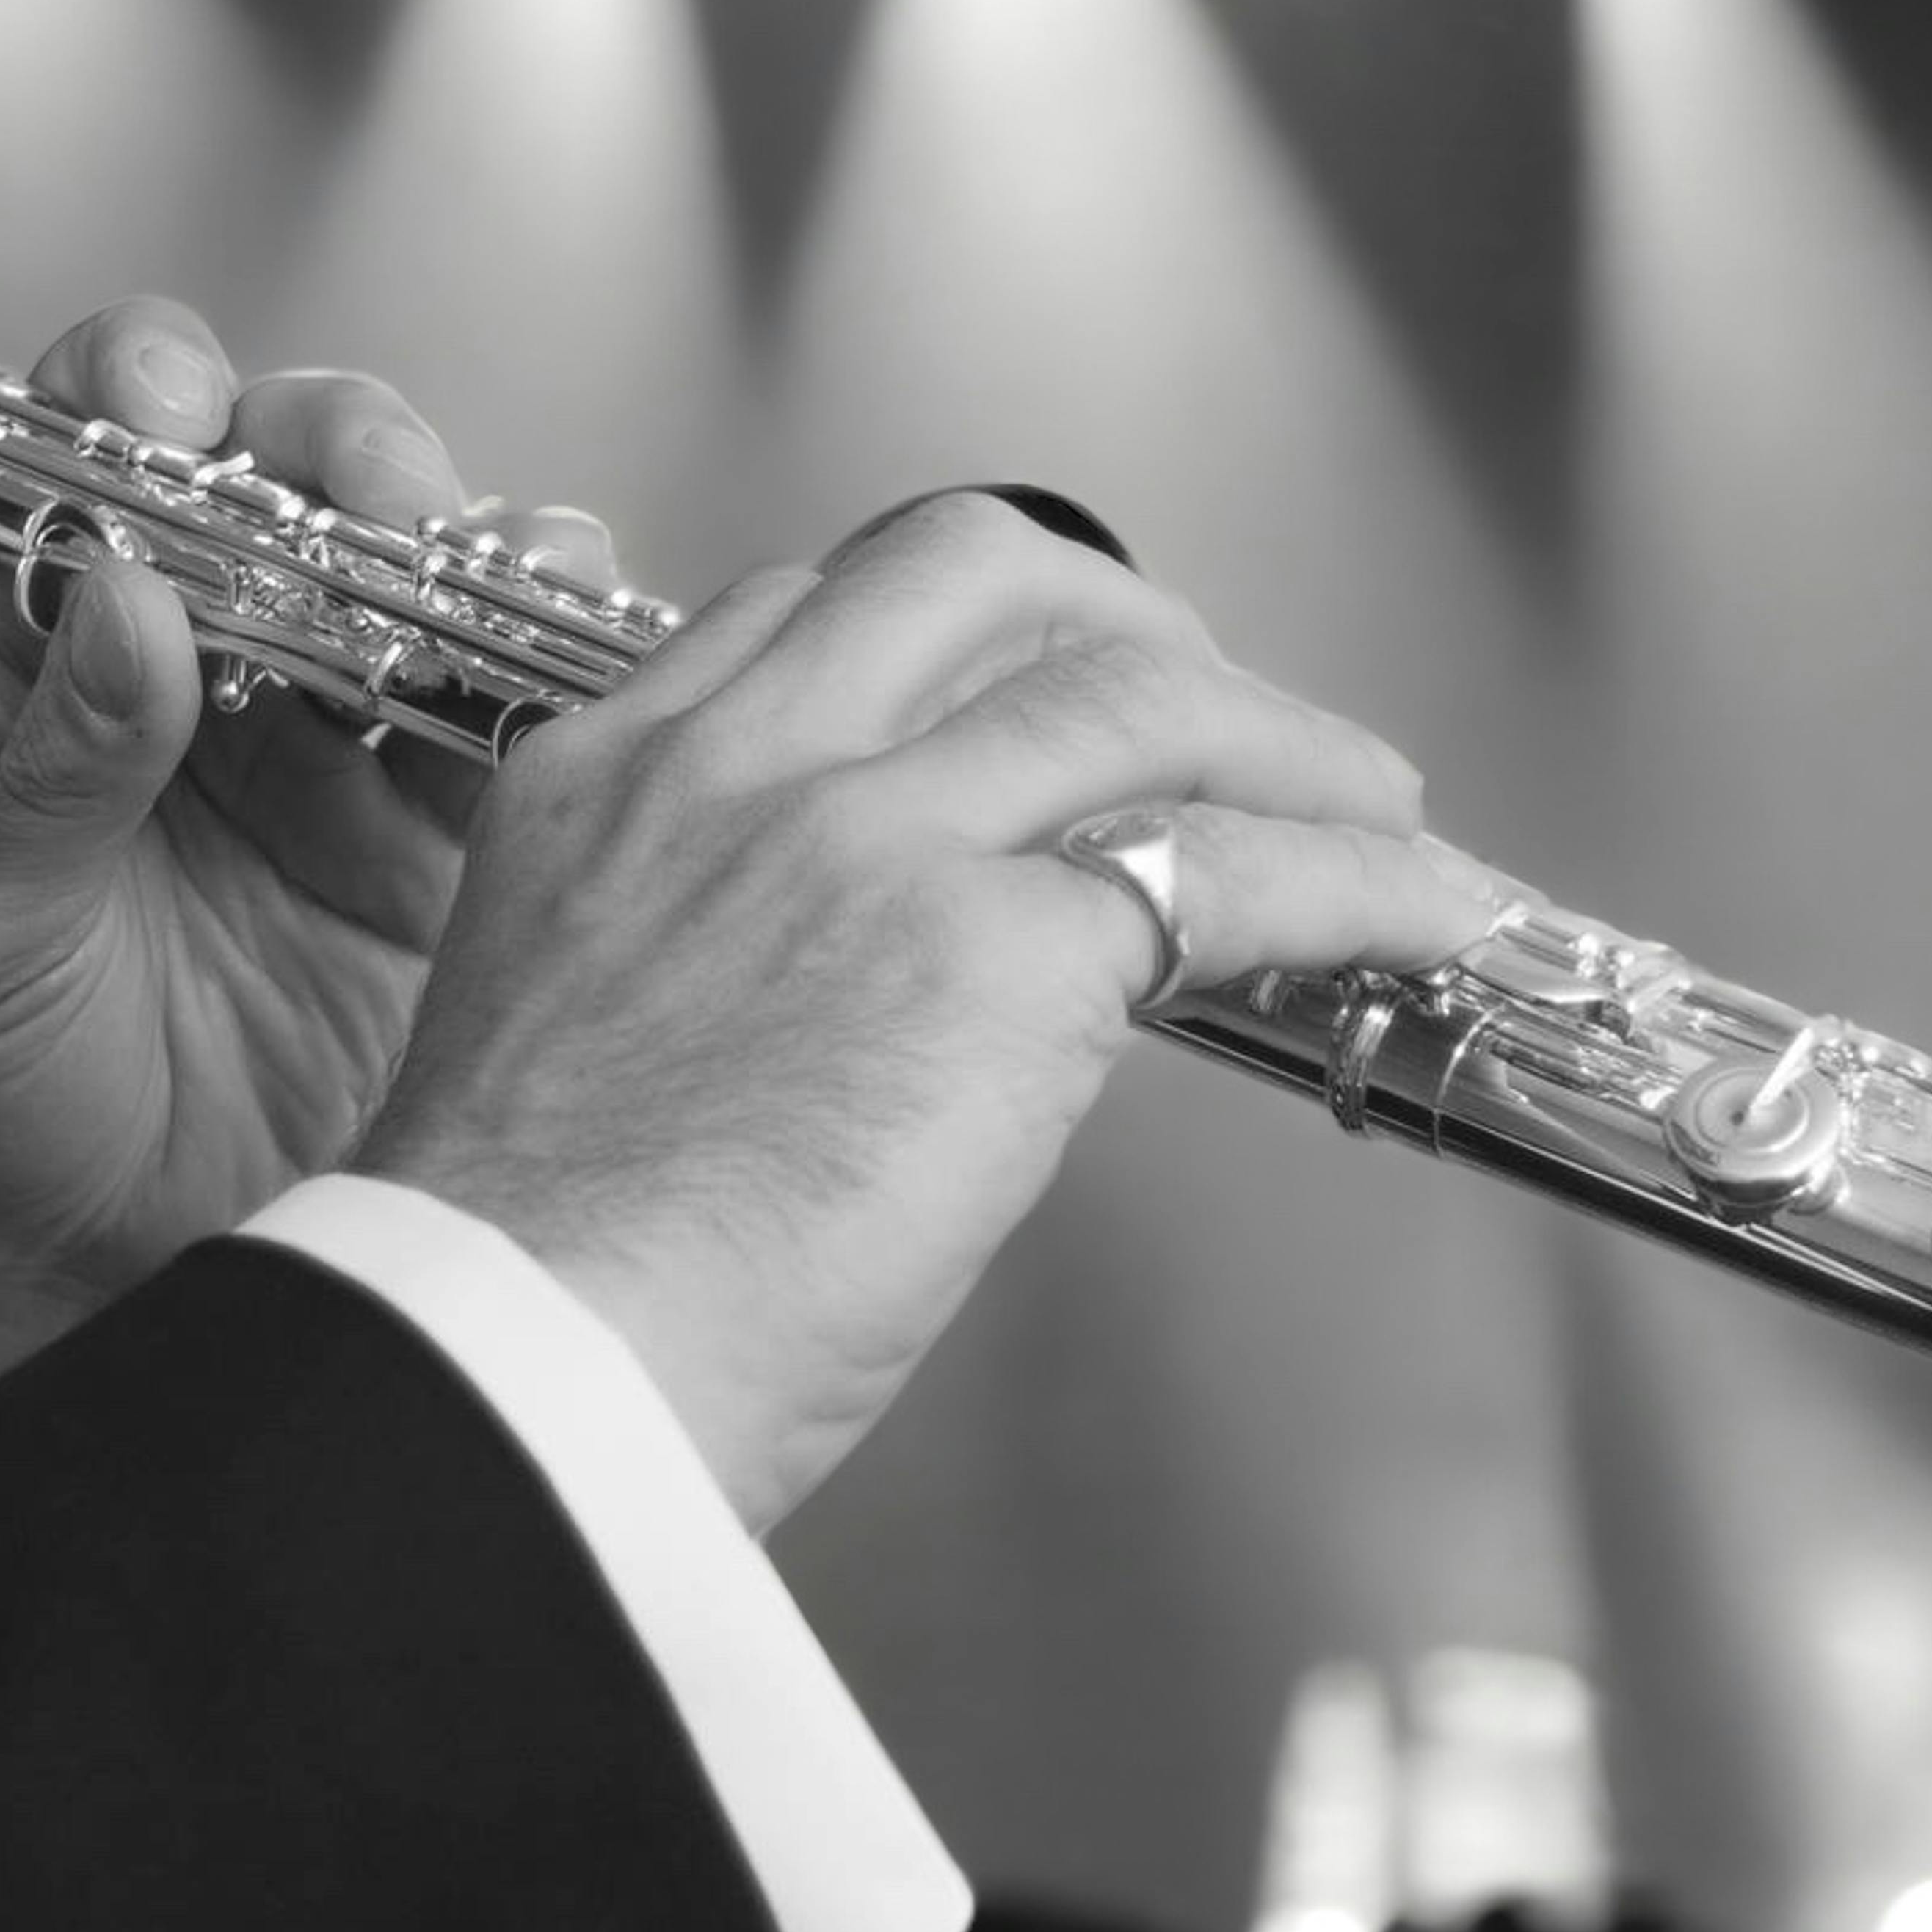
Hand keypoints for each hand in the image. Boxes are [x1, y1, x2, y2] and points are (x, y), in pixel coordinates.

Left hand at [0, 304, 606, 1409]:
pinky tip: (578, 660)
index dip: (141, 386)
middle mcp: (195, 654)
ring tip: (495, 572)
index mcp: (43, 637)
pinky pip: (509, 717)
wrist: (63, 1268)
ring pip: (417, 572)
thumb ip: (52, 763)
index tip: (178, 406)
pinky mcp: (430, 838)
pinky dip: (552, 670)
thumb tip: (123, 589)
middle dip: (347, 454)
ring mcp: (325, 738)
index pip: (88, 440)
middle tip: (384, 502)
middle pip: (285, 473)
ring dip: (470, 546)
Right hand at [354, 488, 1500, 1530]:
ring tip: (1370, 803)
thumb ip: (696, 966)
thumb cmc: (526, 1280)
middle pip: (963, 567)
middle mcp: (732, 770)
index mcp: (599, 790)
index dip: (940, 641)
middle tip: (1196, 698)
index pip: (793, 616)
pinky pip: (1233, 871)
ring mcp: (868, 838)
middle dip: (1113, 612)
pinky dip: (1360, 881)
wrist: (509, 1364)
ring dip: (1280, 739)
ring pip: (1128, 691)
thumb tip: (856, 1007)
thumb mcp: (573, 1040)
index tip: (1018, 693)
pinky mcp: (996, 952)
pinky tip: (1422, 914)